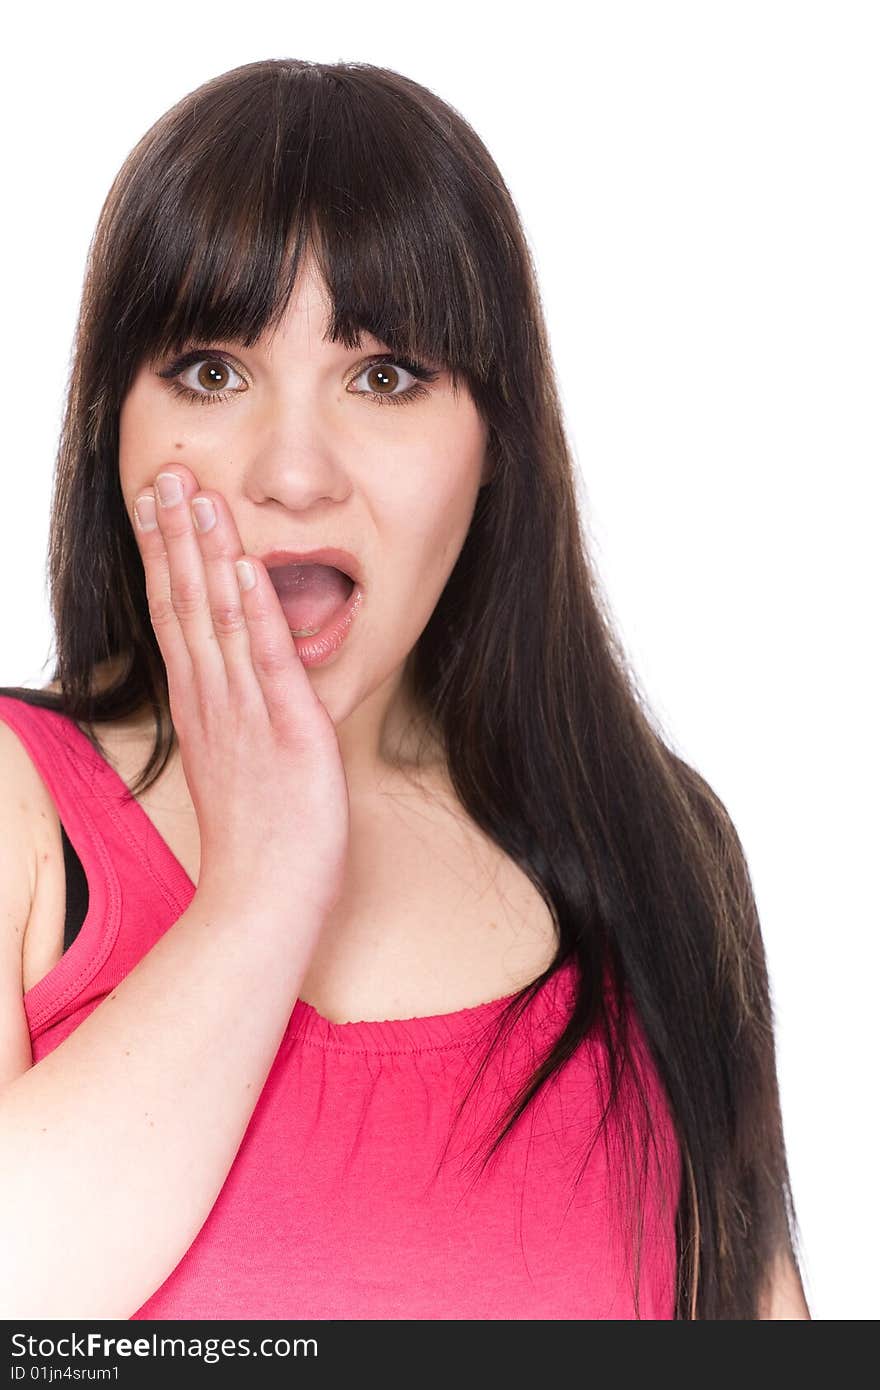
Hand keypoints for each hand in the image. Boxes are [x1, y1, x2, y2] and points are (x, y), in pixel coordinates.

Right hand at [129, 465, 349, 916]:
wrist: (264, 899)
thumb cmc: (258, 839)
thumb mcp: (235, 762)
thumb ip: (230, 715)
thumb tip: (236, 679)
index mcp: (201, 706)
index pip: (175, 615)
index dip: (166, 555)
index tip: (157, 504)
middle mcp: (212, 701)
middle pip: (184, 604)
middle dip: (175, 534)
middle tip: (164, 472)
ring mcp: (244, 714)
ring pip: (217, 619)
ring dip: (208, 554)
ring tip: (197, 494)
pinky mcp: (286, 730)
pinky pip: (267, 662)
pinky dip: (256, 611)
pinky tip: (246, 566)